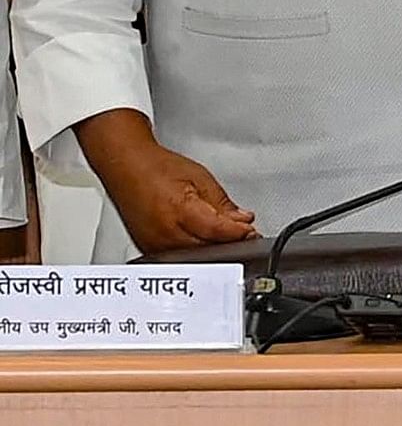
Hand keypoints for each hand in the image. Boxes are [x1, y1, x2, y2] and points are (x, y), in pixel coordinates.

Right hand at [77, 111, 254, 252]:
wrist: (127, 167)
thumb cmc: (157, 168)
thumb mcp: (200, 178)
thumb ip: (222, 203)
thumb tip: (241, 220)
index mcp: (179, 209)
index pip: (217, 230)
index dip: (238, 233)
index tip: (251, 231)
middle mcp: (163, 232)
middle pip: (207, 247)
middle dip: (229, 242)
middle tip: (245, 234)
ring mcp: (154, 244)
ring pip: (194, 257)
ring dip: (213, 248)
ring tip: (227, 236)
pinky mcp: (148, 249)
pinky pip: (179, 258)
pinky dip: (195, 250)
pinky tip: (205, 240)